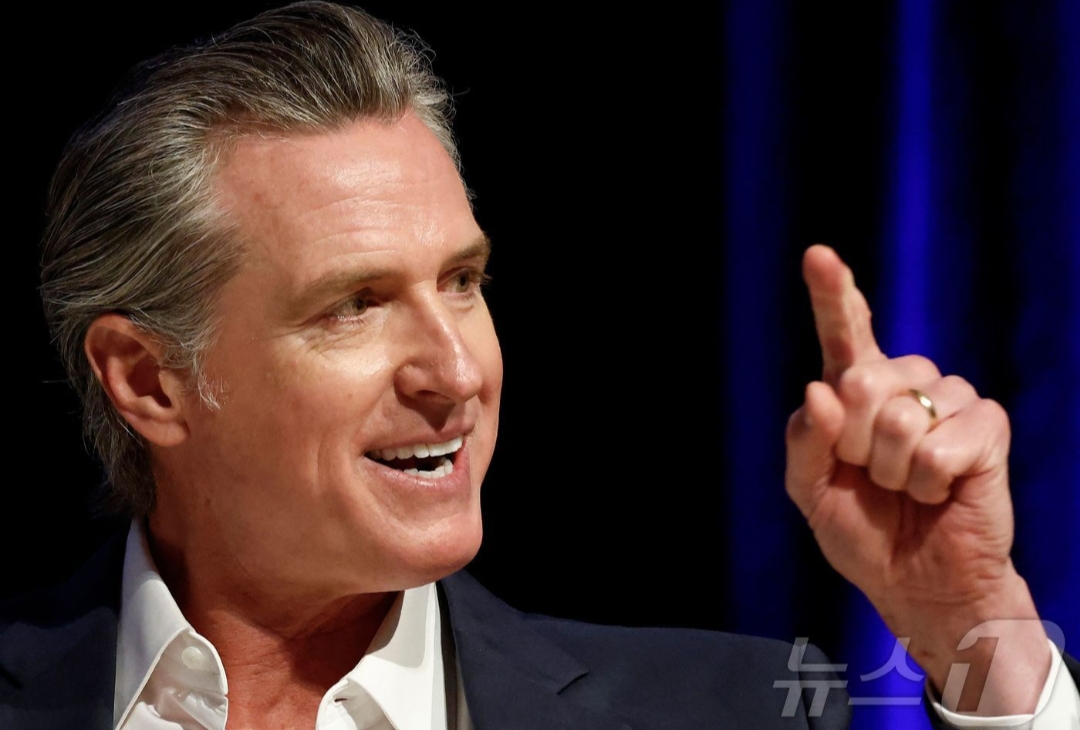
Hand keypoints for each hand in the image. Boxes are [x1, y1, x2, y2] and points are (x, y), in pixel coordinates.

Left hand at [785, 245, 1050, 714]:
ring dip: (890, 470)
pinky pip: (938, 447)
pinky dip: (927, 483)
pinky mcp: (986, 428)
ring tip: (904, 487)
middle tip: (868, 475)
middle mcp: (904, 384)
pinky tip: (938, 492)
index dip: (833, 292)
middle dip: (852, 443)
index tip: (818, 254)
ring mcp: (949, 400)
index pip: (844, 333)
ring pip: (900, 416)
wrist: (914, 582)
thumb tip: (820, 390)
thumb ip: (804, 441)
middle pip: (862, 379)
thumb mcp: (810, 490)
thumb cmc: (862, 531)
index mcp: (855, 392)